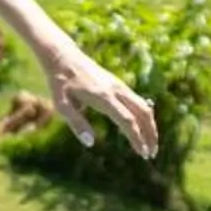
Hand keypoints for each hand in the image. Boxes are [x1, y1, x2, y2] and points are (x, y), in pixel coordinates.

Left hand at [39, 41, 158, 155]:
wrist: (63, 56)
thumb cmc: (59, 82)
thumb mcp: (61, 104)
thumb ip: (76, 123)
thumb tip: (91, 143)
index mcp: (103, 97)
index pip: (127, 120)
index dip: (137, 138)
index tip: (142, 153)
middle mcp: (116, 90)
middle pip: (143, 113)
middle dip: (150, 134)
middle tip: (151, 154)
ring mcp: (119, 86)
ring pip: (144, 107)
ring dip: (150, 126)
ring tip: (150, 144)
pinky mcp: (118, 84)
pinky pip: (138, 102)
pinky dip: (144, 116)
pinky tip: (142, 128)